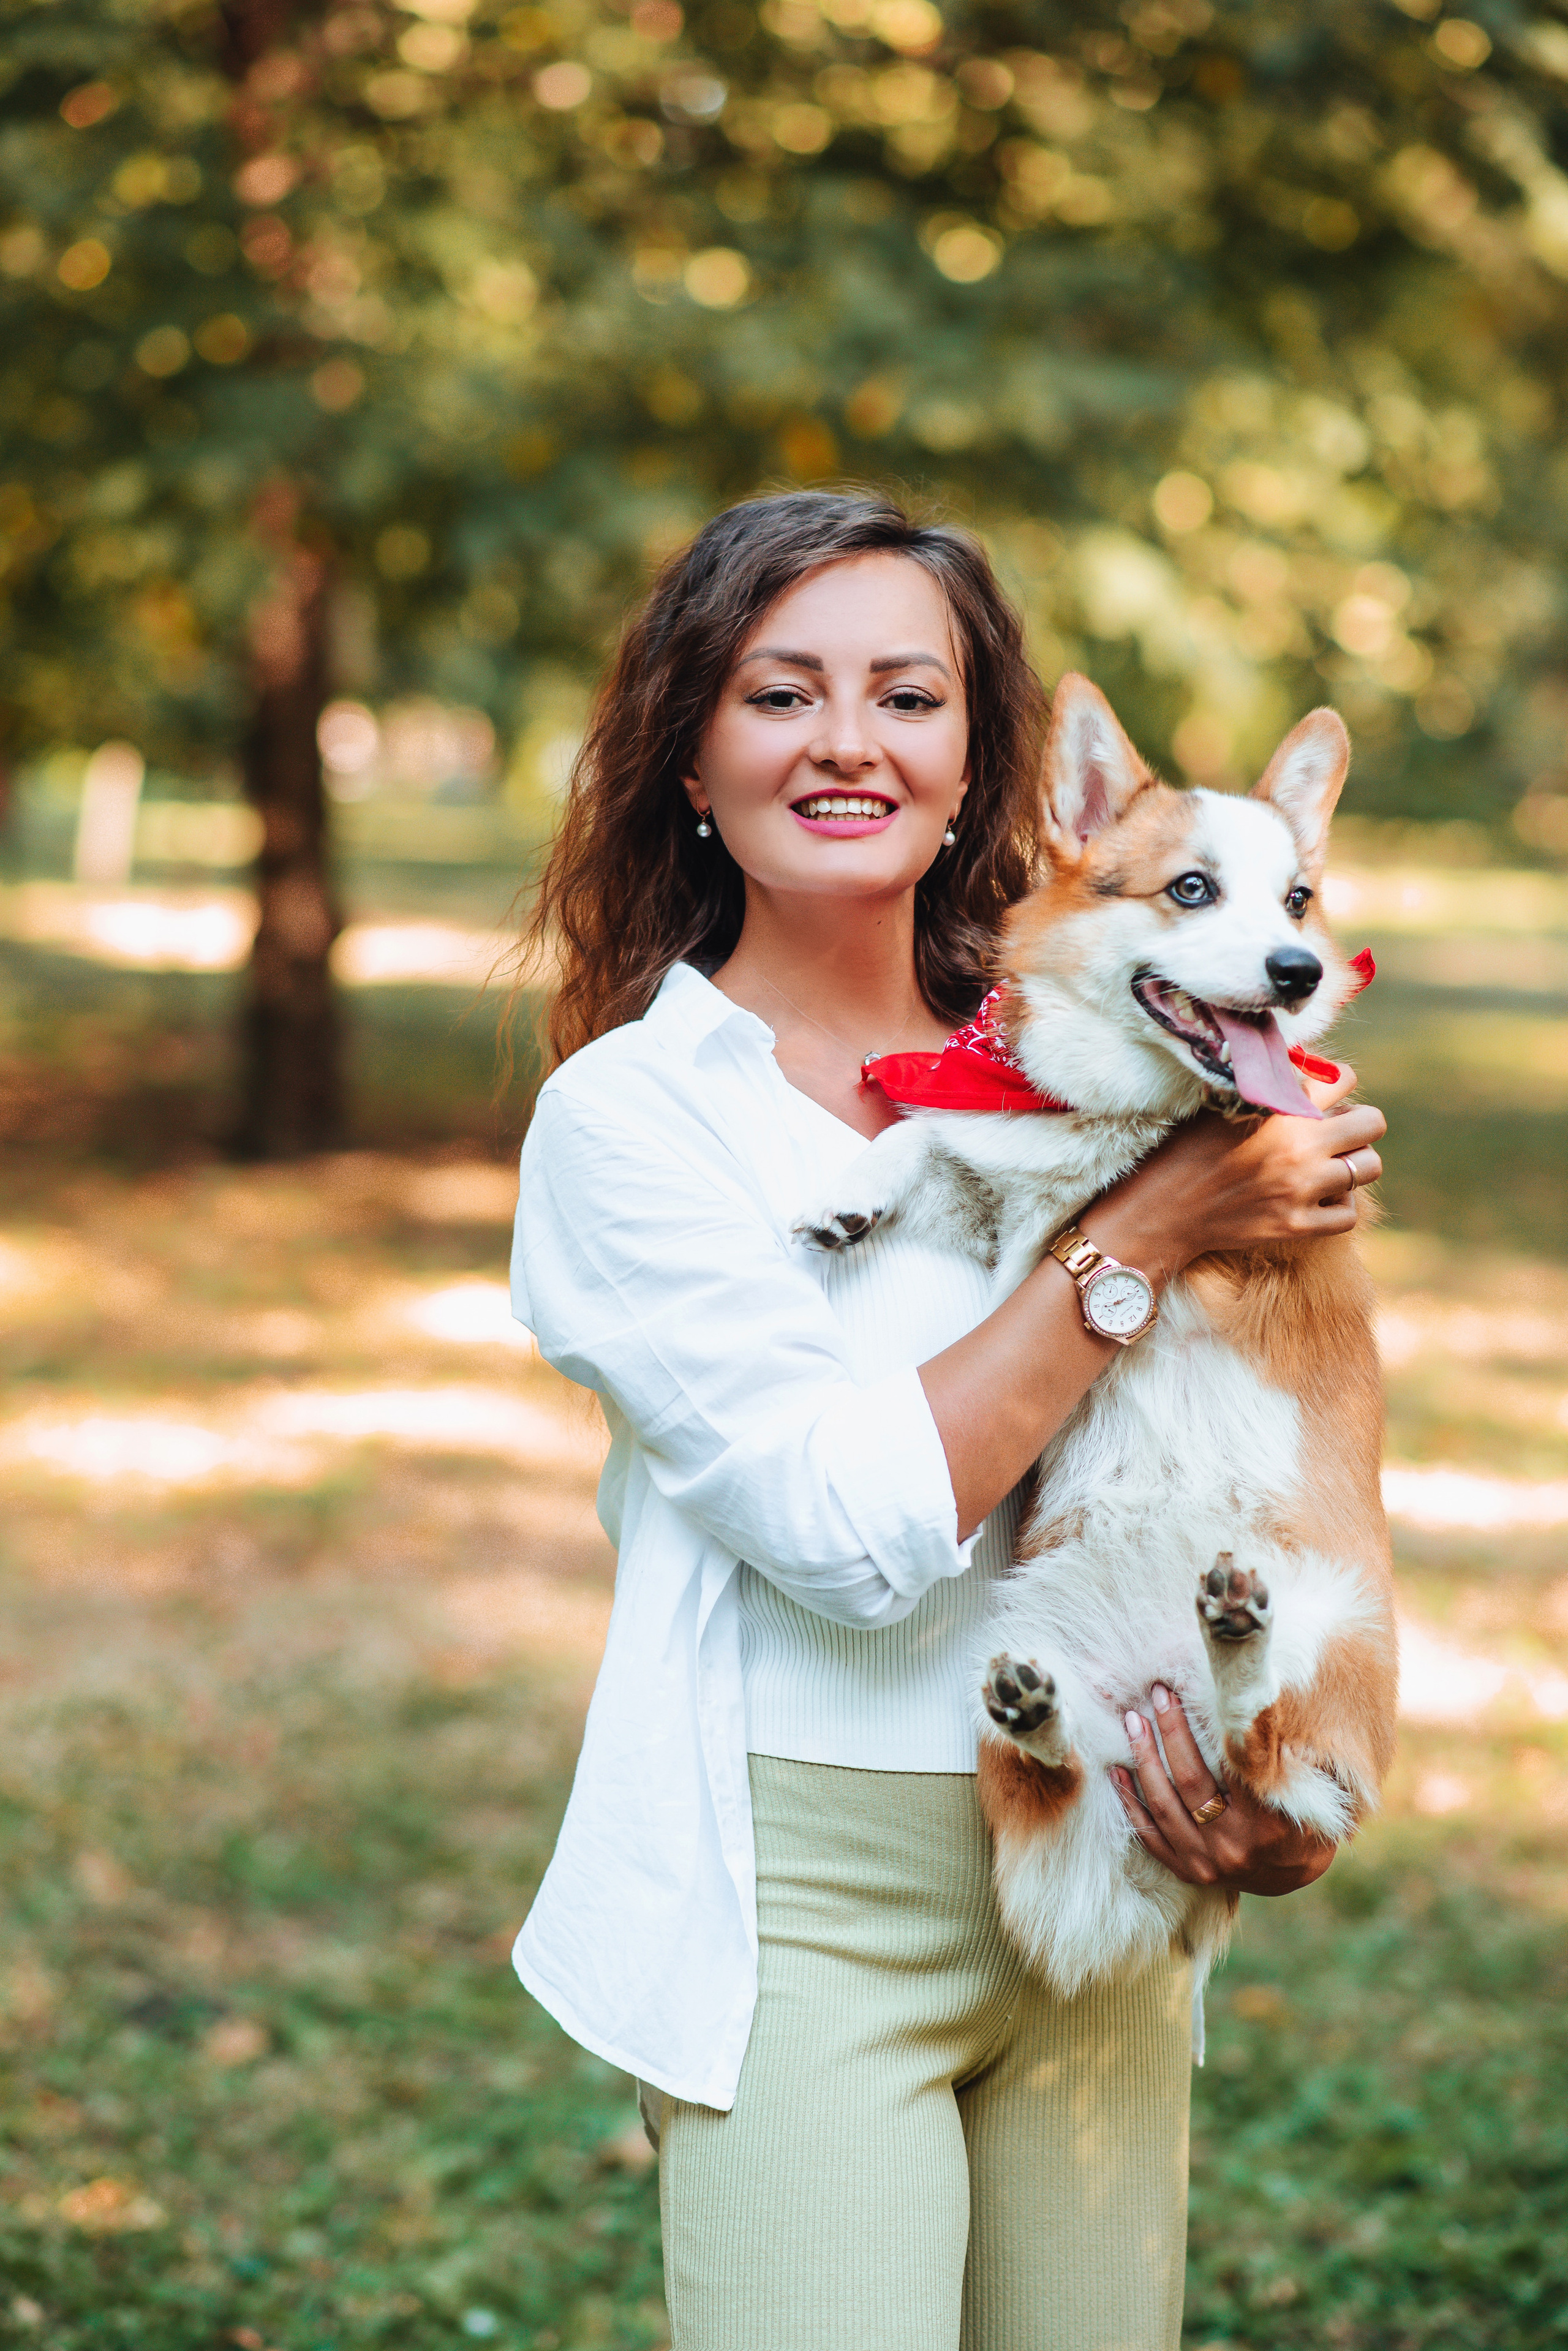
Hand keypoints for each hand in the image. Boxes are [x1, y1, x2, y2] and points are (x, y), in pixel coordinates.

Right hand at [1092, 1064, 1386, 1281]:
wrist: (1160, 1212)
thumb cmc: (1182, 1152)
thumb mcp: (1218, 1105)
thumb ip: (1262, 1087)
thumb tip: (1297, 1069)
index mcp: (1279, 1110)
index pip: (1342, 1079)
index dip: (1337, 1081)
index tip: (1325, 1092)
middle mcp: (1298, 1148)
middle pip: (1372, 1122)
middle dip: (1359, 1121)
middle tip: (1337, 1128)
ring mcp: (1301, 1190)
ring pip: (1369, 1166)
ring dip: (1354, 1161)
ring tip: (1331, 1163)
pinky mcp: (1297, 1226)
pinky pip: (1348, 1212)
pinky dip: (1339, 1204)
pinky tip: (1319, 1197)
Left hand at [1111, 1685, 1334, 1895]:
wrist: (1292, 1875)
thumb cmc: (1302, 1819)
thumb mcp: (1307, 1786)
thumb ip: (1279, 1753)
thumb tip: (1255, 1704)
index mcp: (1267, 1823)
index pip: (1232, 1764)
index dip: (1211, 1722)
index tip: (1192, 1687)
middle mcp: (1234, 1847)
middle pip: (1190, 1780)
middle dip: (1171, 1731)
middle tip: (1159, 1693)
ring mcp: (1207, 1864)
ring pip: (1163, 1806)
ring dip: (1144, 1760)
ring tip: (1134, 1722)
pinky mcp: (1188, 1871)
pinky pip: (1150, 1837)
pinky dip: (1131, 1803)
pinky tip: (1118, 1771)